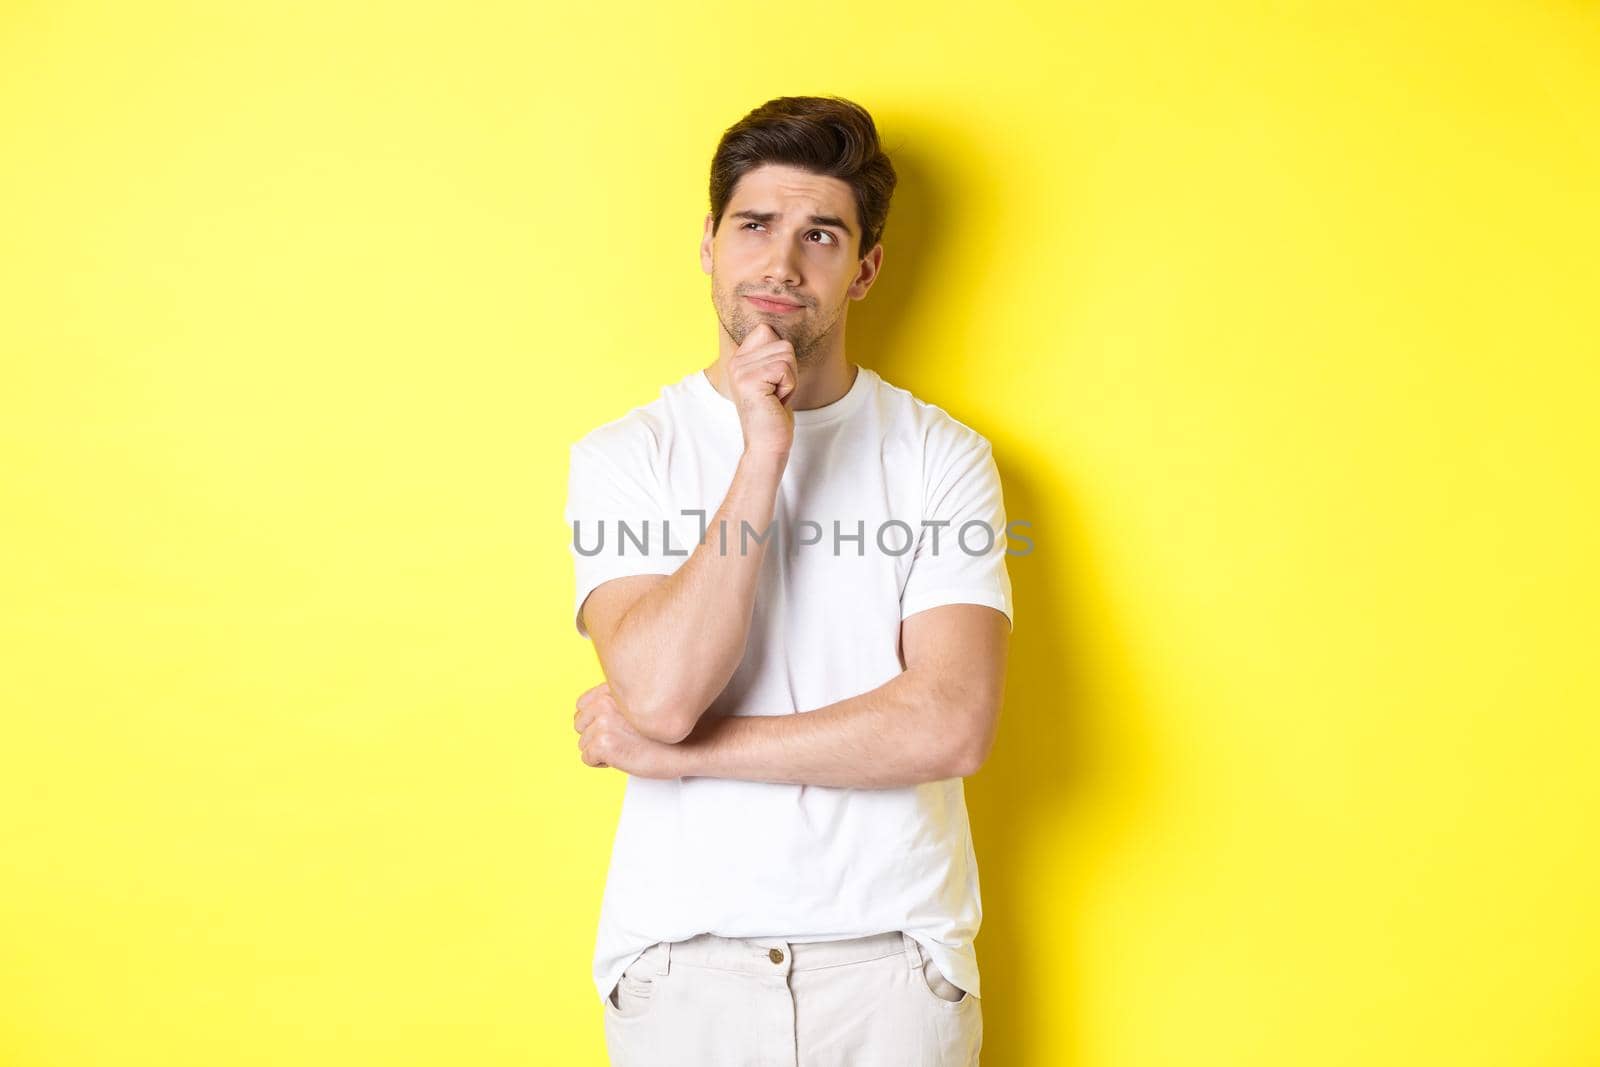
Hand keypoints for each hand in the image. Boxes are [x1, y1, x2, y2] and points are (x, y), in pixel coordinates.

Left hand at [574, 681, 682, 779]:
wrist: (693, 743)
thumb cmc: (674, 727)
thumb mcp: (645, 702)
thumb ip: (622, 701)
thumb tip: (601, 713)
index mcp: (615, 689)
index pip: (583, 703)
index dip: (596, 719)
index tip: (612, 727)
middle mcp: (606, 702)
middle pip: (580, 724)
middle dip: (596, 735)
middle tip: (622, 740)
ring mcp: (604, 722)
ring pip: (583, 743)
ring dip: (600, 750)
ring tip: (626, 748)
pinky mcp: (604, 744)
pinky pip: (587, 758)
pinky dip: (601, 764)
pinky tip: (623, 758)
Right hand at [728, 321, 796, 461]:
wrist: (767, 445)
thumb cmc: (774, 414)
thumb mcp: (772, 378)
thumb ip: (771, 354)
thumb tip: (778, 326)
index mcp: (739, 358)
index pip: (767, 330)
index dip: (782, 356)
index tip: (774, 381)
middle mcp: (736, 361)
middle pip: (782, 343)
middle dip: (789, 370)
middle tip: (776, 392)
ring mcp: (740, 370)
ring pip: (786, 354)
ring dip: (789, 379)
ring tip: (775, 397)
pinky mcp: (749, 380)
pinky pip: (785, 369)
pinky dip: (789, 387)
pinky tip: (775, 402)